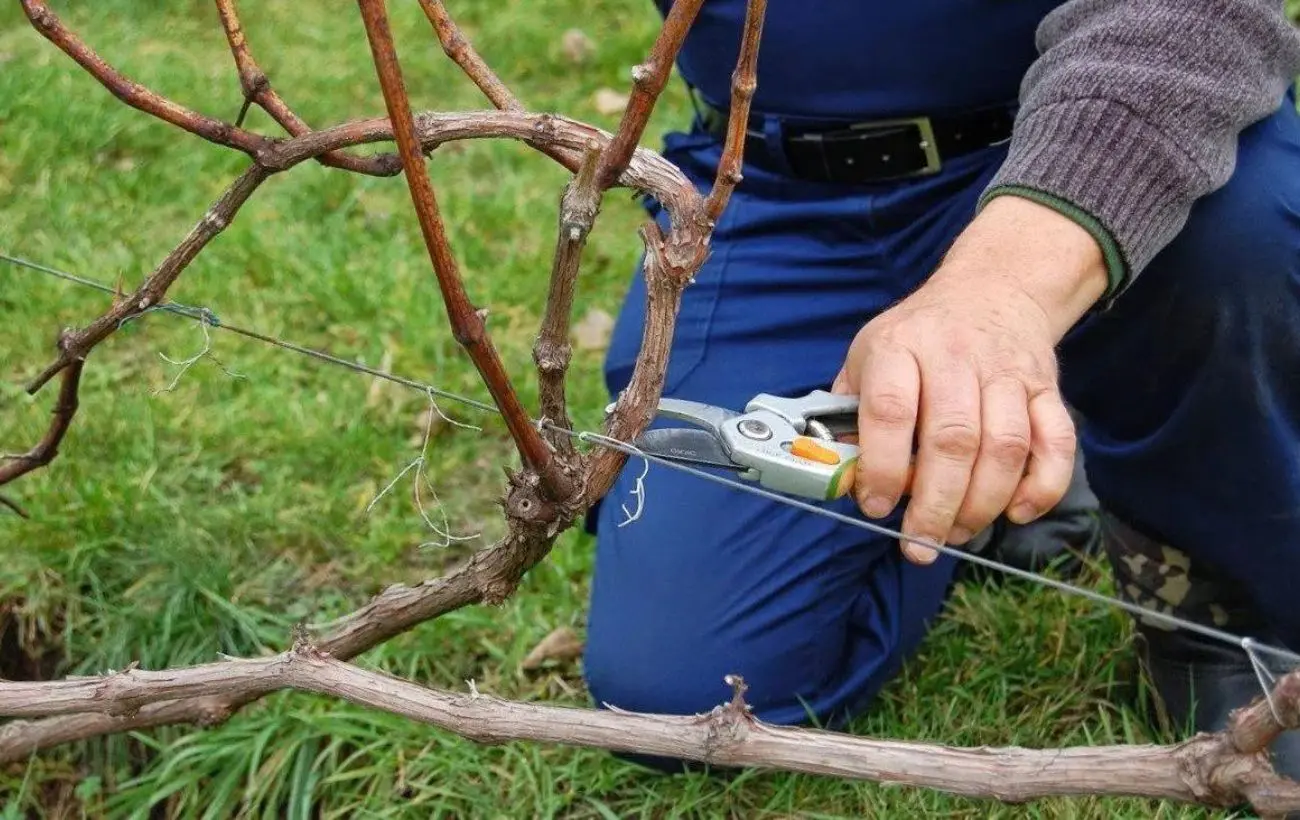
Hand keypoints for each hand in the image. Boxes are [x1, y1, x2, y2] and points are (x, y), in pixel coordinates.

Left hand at [832, 195, 1107, 563]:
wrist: (993, 289)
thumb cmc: (918, 337)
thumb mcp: (867, 356)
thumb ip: (849, 415)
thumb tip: (838, 477)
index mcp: (900, 348)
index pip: (891, 410)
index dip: (882, 466)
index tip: (875, 505)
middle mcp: (956, 357)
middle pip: (953, 440)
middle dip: (936, 504)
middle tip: (921, 543)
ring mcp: (1007, 373)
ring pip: (1005, 447)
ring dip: (983, 504)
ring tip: (958, 533)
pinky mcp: (1047, 389)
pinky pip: (1056, 443)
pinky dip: (1042, 485)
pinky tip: (1016, 511)